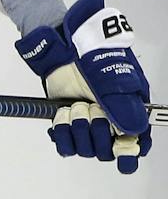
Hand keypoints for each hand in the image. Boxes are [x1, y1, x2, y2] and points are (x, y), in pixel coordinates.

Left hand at [17, 0, 151, 173]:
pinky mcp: (67, 122)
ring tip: (74, 107)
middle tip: (91, 109)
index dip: (129, 151)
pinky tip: (62, 117)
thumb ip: (123, 105)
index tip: (120, 146)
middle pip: (108, 152)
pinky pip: (65, 145)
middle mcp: (110, 121)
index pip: (136, 144)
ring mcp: (87, 122)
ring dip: (78, 129)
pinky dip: (62, 134)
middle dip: (97, 132)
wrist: (62, 47)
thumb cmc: (92, 56)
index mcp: (131, 111)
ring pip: (86, 149)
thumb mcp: (112, 79)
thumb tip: (133, 131)